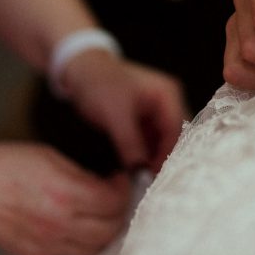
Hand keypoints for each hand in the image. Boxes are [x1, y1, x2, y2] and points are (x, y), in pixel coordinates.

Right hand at [0, 142, 130, 254]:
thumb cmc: (4, 164)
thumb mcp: (49, 156)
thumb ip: (81, 174)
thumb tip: (104, 184)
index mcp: (66, 194)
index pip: (114, 202)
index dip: (123, 189)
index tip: (119, 178)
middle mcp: (60, 223)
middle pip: (111, 228)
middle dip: (120, 210)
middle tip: (115, 195)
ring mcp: (48, 244)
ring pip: (96, 246)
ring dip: (106, 229)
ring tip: (101, 211)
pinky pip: (74, 254)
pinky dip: (86, 241)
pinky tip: (81, 224)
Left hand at [63, 50, 186, 170]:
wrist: (79, 70)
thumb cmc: (99, 83)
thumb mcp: (115, 115)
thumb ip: (130, 144)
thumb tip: (141, 174)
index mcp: (167, 94)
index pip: (176, 130)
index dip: (167, 154)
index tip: (156, 177)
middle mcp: (167, 103)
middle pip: (173, 138)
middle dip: (163, 159)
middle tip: (152, 183)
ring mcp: (155, 112)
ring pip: (162, 143)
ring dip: (154, 160)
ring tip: (145, 181)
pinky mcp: (143, 121)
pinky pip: (149, 143)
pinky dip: (144, 156)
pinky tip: (138, 171)